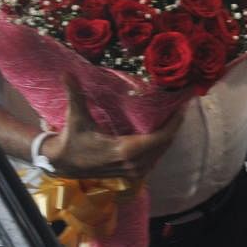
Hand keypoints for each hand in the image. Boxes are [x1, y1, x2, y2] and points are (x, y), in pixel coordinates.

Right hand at [42, 82, 182, 178]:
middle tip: (182, 104)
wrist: (62, 163)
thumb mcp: (75, 117)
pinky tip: (164, 130)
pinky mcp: (131, 174)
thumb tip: (67, 72)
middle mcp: (132, 163)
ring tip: (176, 114)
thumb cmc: (71, 140)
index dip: (175, 123)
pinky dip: (161, 144)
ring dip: (170, 134)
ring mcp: (133, 171)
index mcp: (124, 150)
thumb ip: (74, 94)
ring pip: (161, 152)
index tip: (184, 106)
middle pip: (165, 144)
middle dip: (175, 125)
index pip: (160, 138)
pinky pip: (155, 158)